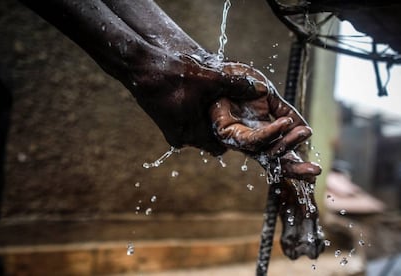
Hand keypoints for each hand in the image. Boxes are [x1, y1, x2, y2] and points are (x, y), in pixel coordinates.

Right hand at [128, 55, 266, 155]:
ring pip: (197, 132)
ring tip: (212, 102)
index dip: (230, 136)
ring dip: (205, 121)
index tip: (237, 123)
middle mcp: (181, 139)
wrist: (139, 68)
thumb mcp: (210, 79)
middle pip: (208, 140)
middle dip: (218, 128)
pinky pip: (185, 125)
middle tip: (228, 111)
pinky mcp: (164, 123)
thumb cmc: (173, 75)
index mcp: (193, 134)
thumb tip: (261, 89)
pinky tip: (196, 98)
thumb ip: (237, 85)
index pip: (220, 147)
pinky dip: (193, 116)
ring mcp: (171, 132)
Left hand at [209, 63, 320, 180]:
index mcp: (263, 132)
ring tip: (304, 132)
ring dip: (287, 143)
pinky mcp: (228, 134)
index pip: (283, 152)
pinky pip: (252, 139)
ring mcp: (239, 139)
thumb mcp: (270, 96)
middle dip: (295, 168)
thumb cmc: (240, 84)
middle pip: (275, 161)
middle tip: (316, 171)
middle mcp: (252, 140)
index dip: (298, 163)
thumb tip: (306, 129)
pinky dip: (270, 132)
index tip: (316, 171)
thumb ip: (286, 112)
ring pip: (265, 151)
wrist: (219, 71)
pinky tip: (285, 123)